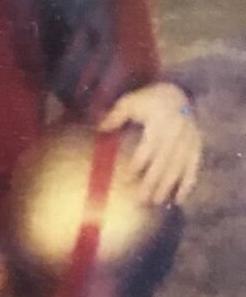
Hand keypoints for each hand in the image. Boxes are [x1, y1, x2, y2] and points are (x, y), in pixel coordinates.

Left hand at [99, 82, 201, 205]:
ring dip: (168, 186)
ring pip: (179, 168)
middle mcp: (177, 135)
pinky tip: (179, 200)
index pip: (149, 147)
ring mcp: (189, 142)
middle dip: (153, 181)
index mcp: (161, 123)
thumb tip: (99, 128)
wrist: (177, 94)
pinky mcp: (197, 148)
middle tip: (141, 199)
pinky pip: (194, 168)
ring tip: (156, 202)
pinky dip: (188, 184)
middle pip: (164, 162)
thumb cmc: (148, 100)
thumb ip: (116, 115)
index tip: (128, 178)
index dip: (139, 163)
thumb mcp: (130, 101)